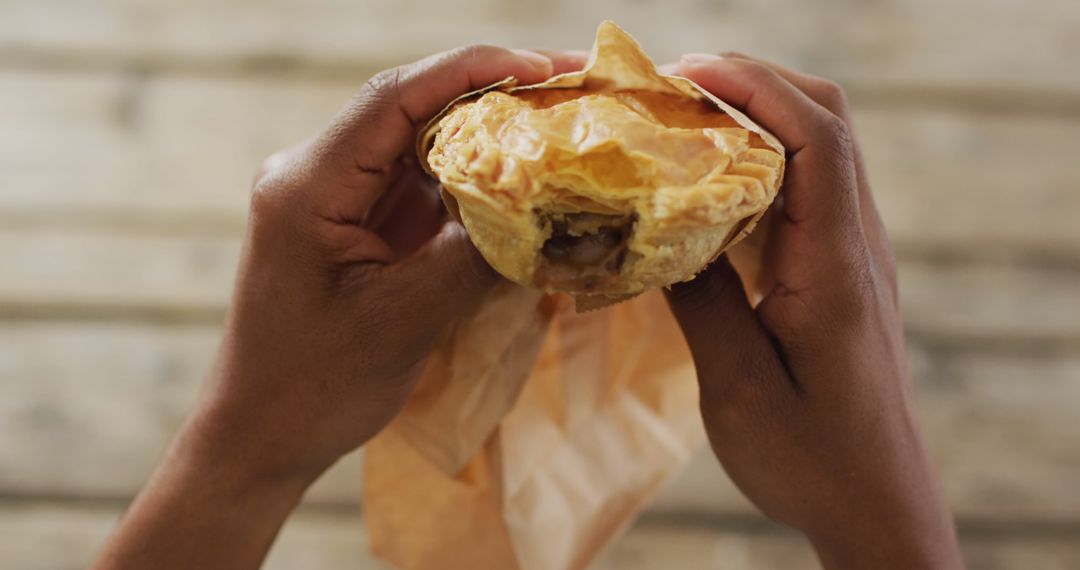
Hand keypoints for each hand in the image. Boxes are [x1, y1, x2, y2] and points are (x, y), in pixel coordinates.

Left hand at [93, 46, 577, 569]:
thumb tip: (548, 206)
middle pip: (411, 109)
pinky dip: (469, 182)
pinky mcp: (353, 223)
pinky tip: (518, 185)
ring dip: (485, 139)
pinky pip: (417, 184)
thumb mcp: (405, 321)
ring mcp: (334, 197)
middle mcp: (315, 174)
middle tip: (569, 95)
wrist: (261, 434)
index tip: (542, 69)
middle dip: (492, 97)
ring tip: (556, 134)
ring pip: (419, 144)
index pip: (395, 98)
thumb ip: (475, 257)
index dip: (473, 71)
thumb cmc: (316, 387)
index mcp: (308, 187)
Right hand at [664, 54, 962, 568]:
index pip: (816, 138)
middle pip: (827, 120)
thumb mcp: (741, 389)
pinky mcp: (840, 272)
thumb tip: (662, 230)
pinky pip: (808, 189)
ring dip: (756, 117)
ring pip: (819, 148)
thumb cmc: (812, 460)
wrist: (878, 505)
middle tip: (672, 89)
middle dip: (753, 83)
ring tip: (681, 122)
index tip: (684, 75)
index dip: (755, 87)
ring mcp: (854, 255)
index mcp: (837, 266)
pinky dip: (761, 161)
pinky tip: (708, 184)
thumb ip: (703, 303)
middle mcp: (857, 245)